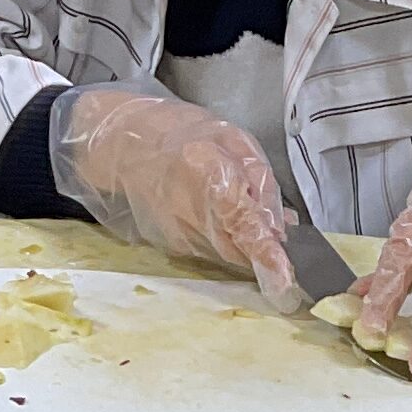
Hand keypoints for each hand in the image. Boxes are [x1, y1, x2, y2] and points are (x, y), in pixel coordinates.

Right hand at [49, 82, 299, 305]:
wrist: (127, 145)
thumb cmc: (183, 134)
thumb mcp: (234, 139)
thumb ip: (259, 181)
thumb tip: (280, 226)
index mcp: (209, 175)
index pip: (242, 223)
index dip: (266, 253)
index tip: (284, 277)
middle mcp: (191, 212)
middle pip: (240, 248)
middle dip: (264, 249)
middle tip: (279, 238)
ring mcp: (179, 233)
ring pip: (228, 254)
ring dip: (245, 243)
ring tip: (241, 210)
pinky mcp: (174, 245)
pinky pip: (213, 250)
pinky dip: (226, 239)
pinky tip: (219, 214)